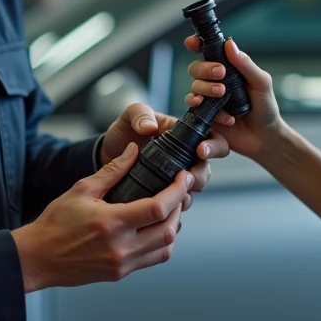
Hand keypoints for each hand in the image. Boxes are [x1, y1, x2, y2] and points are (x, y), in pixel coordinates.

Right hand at [11, 143, 190, 291]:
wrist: (38, 257)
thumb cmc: (56, 223)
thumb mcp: (82, 189)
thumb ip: (112, 170)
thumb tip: (134, 150)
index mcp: (111, 223)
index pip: (157, 208)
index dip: (177, 191)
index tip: (183, 177)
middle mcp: (120, 247)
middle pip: (169, 229)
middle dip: (179, 207)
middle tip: (180, 190)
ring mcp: (122, 264)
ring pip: (165, 248)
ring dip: (174, 227)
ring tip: (170, 208)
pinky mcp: (120, 273)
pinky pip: (153, 259)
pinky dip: (162, 242)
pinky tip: (156, 227)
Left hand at [100, 102, 228, 209]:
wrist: (107, 156)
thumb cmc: (123, 132)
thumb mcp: (130, 116)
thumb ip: (140, 114)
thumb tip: (150, 127)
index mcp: (182, 134)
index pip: (209, 137)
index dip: (212, 145)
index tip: (200, 150)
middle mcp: (184, 156)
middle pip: (206, 166)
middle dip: (201, 173)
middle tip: (189, 175)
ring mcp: (176, 176)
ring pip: (195, 186)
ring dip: (189, 191)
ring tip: (178, 193)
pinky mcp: (166, 192)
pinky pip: (179, 201)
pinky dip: (177, 205)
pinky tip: (168, 206)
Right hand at [184, 37, 283, 160]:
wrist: (264, 137)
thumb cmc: (265, 107)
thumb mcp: (261, 83)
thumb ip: (246, 64)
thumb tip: (230, 44)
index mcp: (228, 68)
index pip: (208, 51)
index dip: (196, 44)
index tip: (193, 43)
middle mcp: (214, 81)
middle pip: (196, 68)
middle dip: (205, 69)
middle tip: (221, 73)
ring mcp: (208, 98)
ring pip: (194, 87)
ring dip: (205, 88)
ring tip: (222, 94)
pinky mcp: (204, 115)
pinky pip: (194, 108)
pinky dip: (203, 108)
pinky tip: (221, 114)